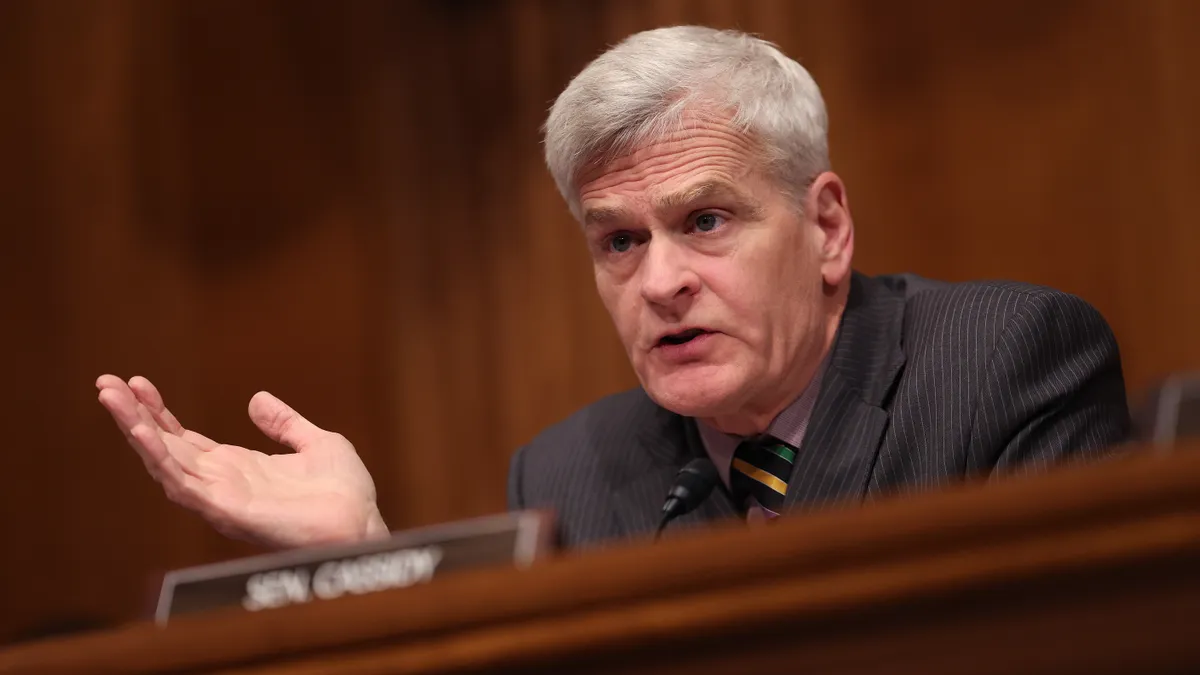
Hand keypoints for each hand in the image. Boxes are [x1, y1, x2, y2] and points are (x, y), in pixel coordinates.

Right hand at [96, 375, 388, 548]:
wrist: (361, 522)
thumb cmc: (345, 494)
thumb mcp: (315, 443)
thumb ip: (284, 424)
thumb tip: (256, 399)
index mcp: (237, 468)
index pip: (184, 439)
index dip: (159, 412)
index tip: (138, 382)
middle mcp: (220, 483)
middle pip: (164, 447)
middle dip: (133, 416)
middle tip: (105, 384)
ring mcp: (219, 498)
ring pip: (163, 462)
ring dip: (135, 431)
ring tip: (111, 398)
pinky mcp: (225, 509)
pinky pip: (183, 483)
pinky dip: (159, 457)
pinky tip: (142, 432)